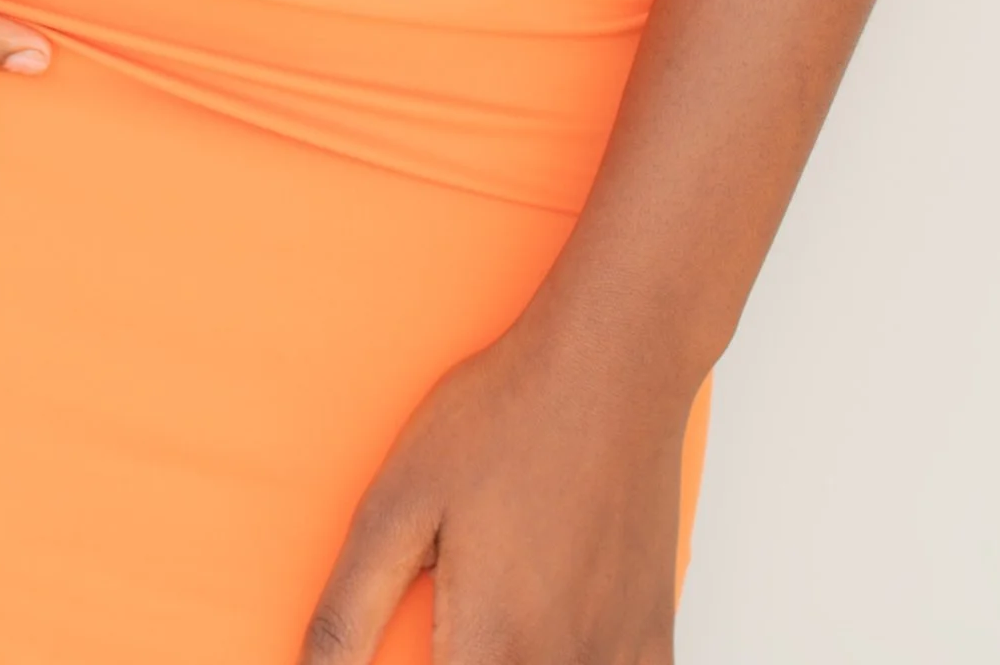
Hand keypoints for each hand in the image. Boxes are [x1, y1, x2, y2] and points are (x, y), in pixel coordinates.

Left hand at [299, 307, 688, 663]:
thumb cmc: (503, 420)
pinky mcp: (654, 639)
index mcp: (491, 649)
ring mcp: (616, 661)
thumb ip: (346, 614)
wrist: (612, 364)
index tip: (418, 650)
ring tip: (493, 621)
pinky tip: (557, 639)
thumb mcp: (395, 505)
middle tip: (451, 622)